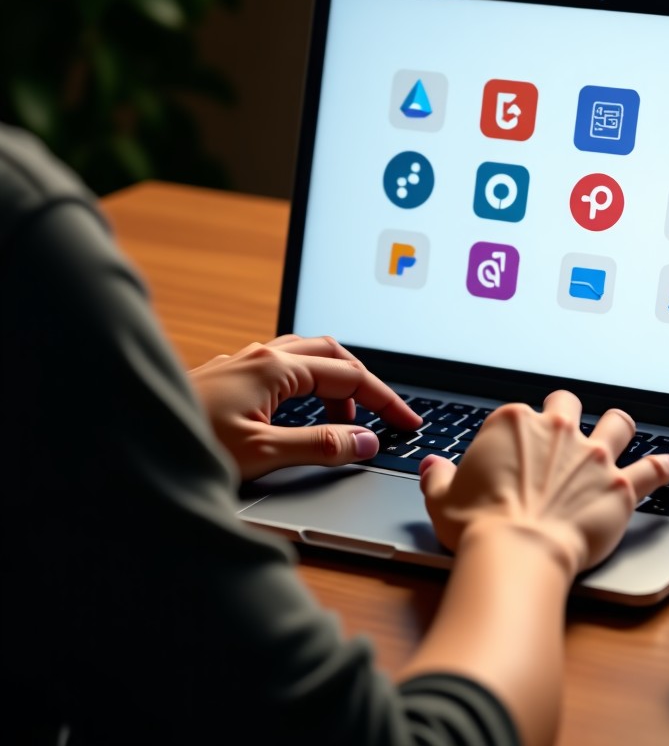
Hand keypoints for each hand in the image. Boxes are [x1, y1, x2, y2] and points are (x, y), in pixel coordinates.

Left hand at [188, 335, 419, 480]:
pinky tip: (302, 416)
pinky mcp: (230, 377)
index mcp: (276, 367)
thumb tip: (366, 441)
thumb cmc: (186, 444)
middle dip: (364, 384)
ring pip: (307, 357)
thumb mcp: (263, 453)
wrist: (123, 439)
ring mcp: (244, 363)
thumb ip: (320, 446)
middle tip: (384, 415)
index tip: (408, 422)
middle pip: (333, 354)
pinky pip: (284, 369)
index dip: (385, 400)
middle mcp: (262, 356)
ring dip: (335, 384)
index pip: (349, 376)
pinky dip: (308, 388)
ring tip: (345, 422)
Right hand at [418, 390, 668, 577]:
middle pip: (568, 404)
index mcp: (514, 423)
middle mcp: (558, 430)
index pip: (520, 415)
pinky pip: (651, 469)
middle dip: (567, 413)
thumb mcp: (443, 499)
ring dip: (618, 427)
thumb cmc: (479, 526)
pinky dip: (663, 467)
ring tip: (620, 429)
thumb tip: (433, 467)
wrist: (517, 552)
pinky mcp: (619, 486)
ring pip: (616, 424)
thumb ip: (439, 477)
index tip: (515, 453)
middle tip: (564, 430)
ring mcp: (592, 455)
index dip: (518, 434)